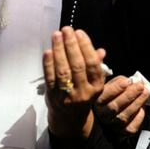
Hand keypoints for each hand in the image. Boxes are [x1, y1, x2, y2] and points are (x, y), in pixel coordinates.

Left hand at [43, 27, 106, 141]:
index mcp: (97, 87)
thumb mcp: (94, 82)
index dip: (86, 47)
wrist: (70, 118)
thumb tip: (101, 51)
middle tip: (66, 29)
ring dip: (59, 50)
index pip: (92, 64)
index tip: (79, 33)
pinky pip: (50, 77)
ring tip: (56, 35)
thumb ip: (96, 65)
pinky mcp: (53, 97)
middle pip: (77, 65)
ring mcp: (68, 95)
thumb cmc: (83, 93)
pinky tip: (48, 51)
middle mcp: (84, 92)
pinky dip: (48, 63)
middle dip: (71, 45)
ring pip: (63, 70)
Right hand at [95, 75, 148, 135]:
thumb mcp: (114, 85)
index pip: (105, 95)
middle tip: (140, 86)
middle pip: (115, 106)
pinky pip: (132, 125)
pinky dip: (139, 116)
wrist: (119, 112)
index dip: (116, 88)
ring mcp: (112, 124)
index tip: (127, 82)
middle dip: (129, 95)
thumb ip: (120, 81)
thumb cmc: (116, 95)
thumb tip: (131, 81)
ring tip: (145, 93)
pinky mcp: (123, 132)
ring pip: (124, 116)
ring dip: (137, 103)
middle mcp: (103, 114)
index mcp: (98, 101)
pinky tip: (142, 107)